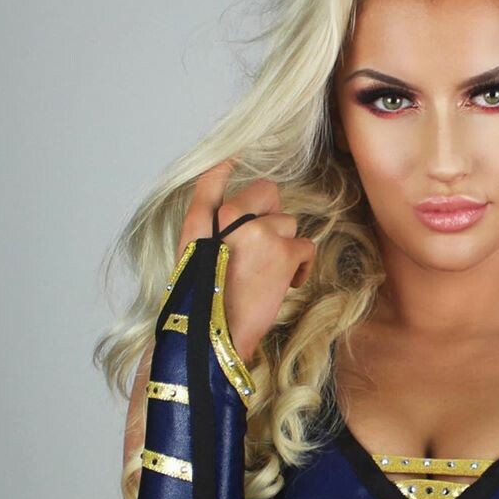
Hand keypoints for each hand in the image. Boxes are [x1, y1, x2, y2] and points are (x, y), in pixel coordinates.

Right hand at [178, 160, 316, 361]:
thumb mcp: (192, 264)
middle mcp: (229, 218)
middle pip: (267, 191)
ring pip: (289, 222)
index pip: (210, 183)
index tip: (231, 161)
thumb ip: (209, 236)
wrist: (215, 336)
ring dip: (285, 246)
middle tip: (266, 244)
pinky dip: (301, 266)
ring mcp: (259, 231)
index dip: (222, 170)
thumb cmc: (204, 308)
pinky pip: (306, 246)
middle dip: (272, 213)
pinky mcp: (284, 251)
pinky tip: (286, 284)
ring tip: (270, 274)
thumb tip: (236, 224)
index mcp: (199, 223)